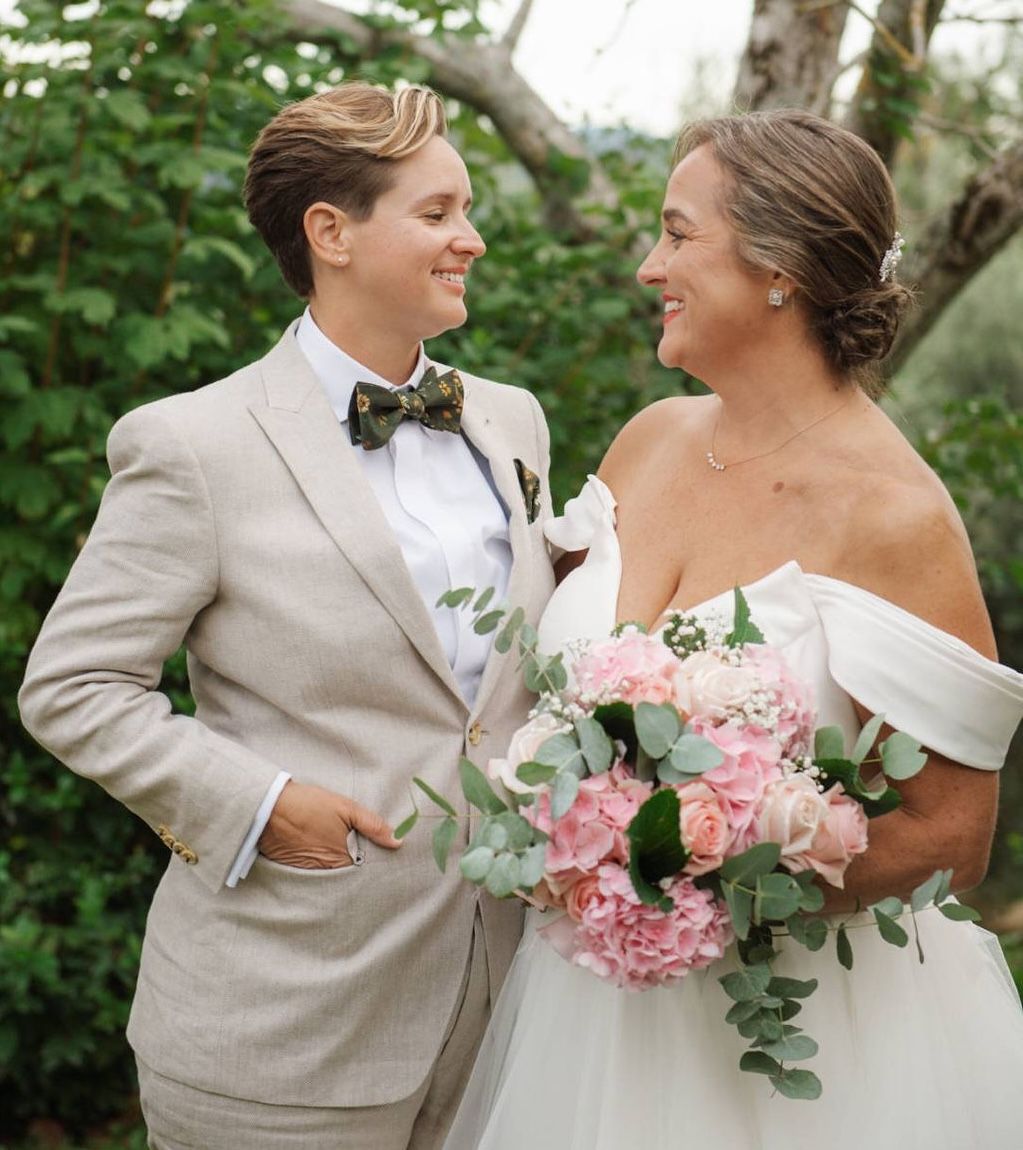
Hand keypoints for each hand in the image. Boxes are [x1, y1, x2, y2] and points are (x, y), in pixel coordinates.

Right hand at [258, 780, 400, 868]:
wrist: (268, 809)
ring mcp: (309, 874)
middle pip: (349, 874)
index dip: (372, 861)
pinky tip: (319, 854)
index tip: (378, 857)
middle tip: (355, 853)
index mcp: (343, 859)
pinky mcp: (294, 872)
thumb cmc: (310, 806)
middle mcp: (327, 872)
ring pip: (332, 876)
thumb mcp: (346, 808)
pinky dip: (319, 868)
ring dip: (337, 868)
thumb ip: (373, 826)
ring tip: (335, 852)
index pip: (366, 868)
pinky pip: (313, 876)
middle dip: (356, 867)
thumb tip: (398, 842)